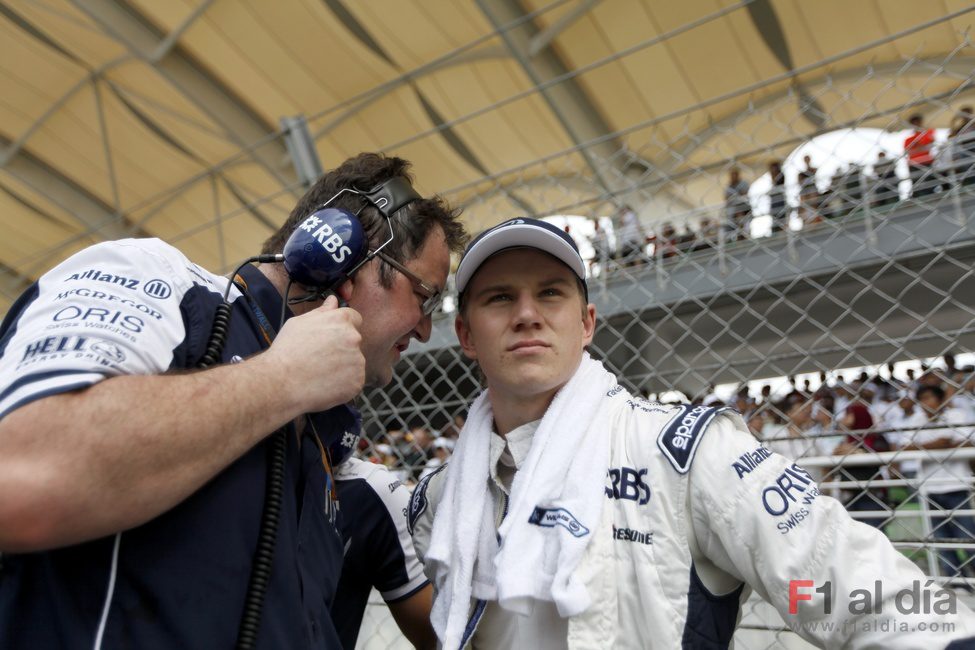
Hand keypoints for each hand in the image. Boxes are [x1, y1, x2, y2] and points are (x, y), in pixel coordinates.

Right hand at [259, 295, 364, 412]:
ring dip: (343, 366)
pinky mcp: (357, 381)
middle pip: (354, 341)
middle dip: (342, 347)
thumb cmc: (287, 350)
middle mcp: (353, 338)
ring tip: (321, 371)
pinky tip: (326, 383)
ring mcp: (357, 361)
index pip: (354, 318)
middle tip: (321, 357)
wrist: (281, 381)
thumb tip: (333, 301)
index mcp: (341, 320)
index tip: (332, 337)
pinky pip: (354, 380)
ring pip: (354, 361)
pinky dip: (344, 383)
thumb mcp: (299, 322)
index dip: (342, 327)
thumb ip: (321, 311)